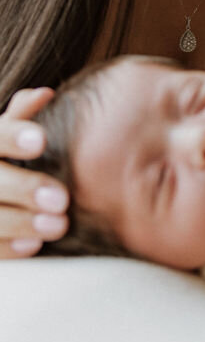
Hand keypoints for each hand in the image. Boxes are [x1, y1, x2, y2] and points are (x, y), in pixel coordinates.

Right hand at [0, 88, 69, 257]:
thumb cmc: (3, 161)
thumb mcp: (5, 136)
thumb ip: (22, 116)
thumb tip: (44, 94)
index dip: (15, 136)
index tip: (42, 141)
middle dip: (25, 188)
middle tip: (63, 199)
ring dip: (22, 222)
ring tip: (59, 225)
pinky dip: (9, 247)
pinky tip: (35, 245)